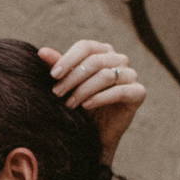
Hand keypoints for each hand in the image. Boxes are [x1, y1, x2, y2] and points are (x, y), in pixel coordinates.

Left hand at [41, 40, 145, 160]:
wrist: (95, 132)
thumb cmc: (81, 104)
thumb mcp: (67, 84)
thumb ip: (58, 67)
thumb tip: (42, 52)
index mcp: (103, 52)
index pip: (86, 46)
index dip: (69, 59)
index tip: (53, 75)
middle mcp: (119, 60)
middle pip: (95, 61)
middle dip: (73, 77)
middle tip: (57, 93)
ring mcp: (131, 75)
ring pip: (106, 75)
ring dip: (84, 89)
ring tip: (70, 103)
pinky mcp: (138, 93)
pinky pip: (120, 91)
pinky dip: (100, 98)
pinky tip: (86, 106)